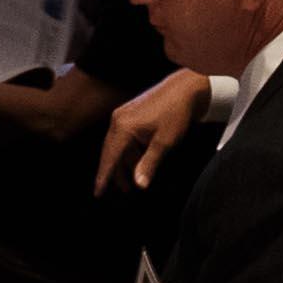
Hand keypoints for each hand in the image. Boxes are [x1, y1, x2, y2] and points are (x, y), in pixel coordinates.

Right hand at [92, 69, 208, 193]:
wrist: (185, 89)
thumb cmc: (176, 114)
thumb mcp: (164, 143)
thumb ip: (149, 164)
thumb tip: (139, 185)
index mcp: (123, 127)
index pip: (110, 157)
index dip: (104, 177)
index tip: (98, 193)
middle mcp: (118, 120)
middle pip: (109, 152)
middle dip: (113, 173)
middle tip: (117, 192)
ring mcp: (123, 116)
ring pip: (117, 146)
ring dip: (123, 164)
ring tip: (128, 183)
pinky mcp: (129, 114)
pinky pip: (123, 138)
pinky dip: (128, 153)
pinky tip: (137, 163)